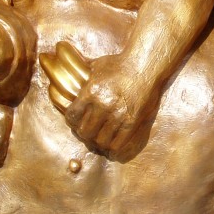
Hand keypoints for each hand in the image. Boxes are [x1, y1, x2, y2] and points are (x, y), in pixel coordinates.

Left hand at [39, 42, 152, 157]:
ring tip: (101, 140)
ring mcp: (118, 115)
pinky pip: (118, 143)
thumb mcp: (96, 68)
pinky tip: (113, 148)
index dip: (73, 123)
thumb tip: (68, 81)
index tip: (77, 123)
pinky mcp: (131, 122)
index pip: (72, 117)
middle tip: (89, 133)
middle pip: (85, 132)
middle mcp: (102, 105)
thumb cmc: (120, 64)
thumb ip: (84, 80)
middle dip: (85, 134)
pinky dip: (113, 149)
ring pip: (101, 140)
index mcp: (90, 92)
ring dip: (99, 142)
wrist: (145, 65)